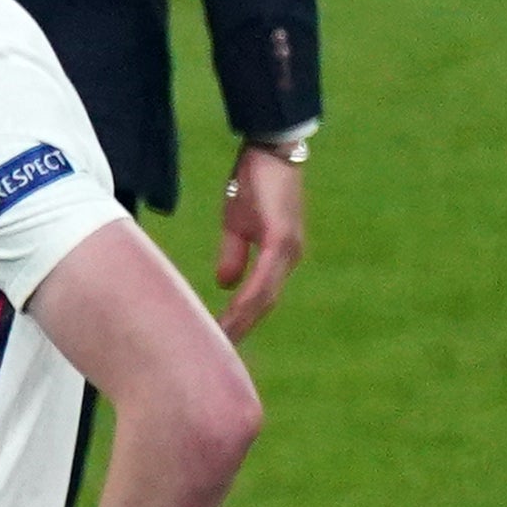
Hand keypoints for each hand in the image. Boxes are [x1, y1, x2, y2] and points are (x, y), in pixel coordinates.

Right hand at [213, 144, 306, 339]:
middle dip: (242, 330)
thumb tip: (225, 285)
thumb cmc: (254, 181)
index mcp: (279, 257)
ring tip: (221, 343)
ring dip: (244, 322)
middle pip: (265, 304)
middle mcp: (289, 258)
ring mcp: (288, 250)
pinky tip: (234, 314)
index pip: (260, 298)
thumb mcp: (236, 222)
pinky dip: (249, 299)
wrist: (270, 150)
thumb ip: (234, 254)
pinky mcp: (282, 238)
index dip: (242, 322)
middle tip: (218, 356)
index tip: (220, 343)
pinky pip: (264, 277)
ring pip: (266, 297)